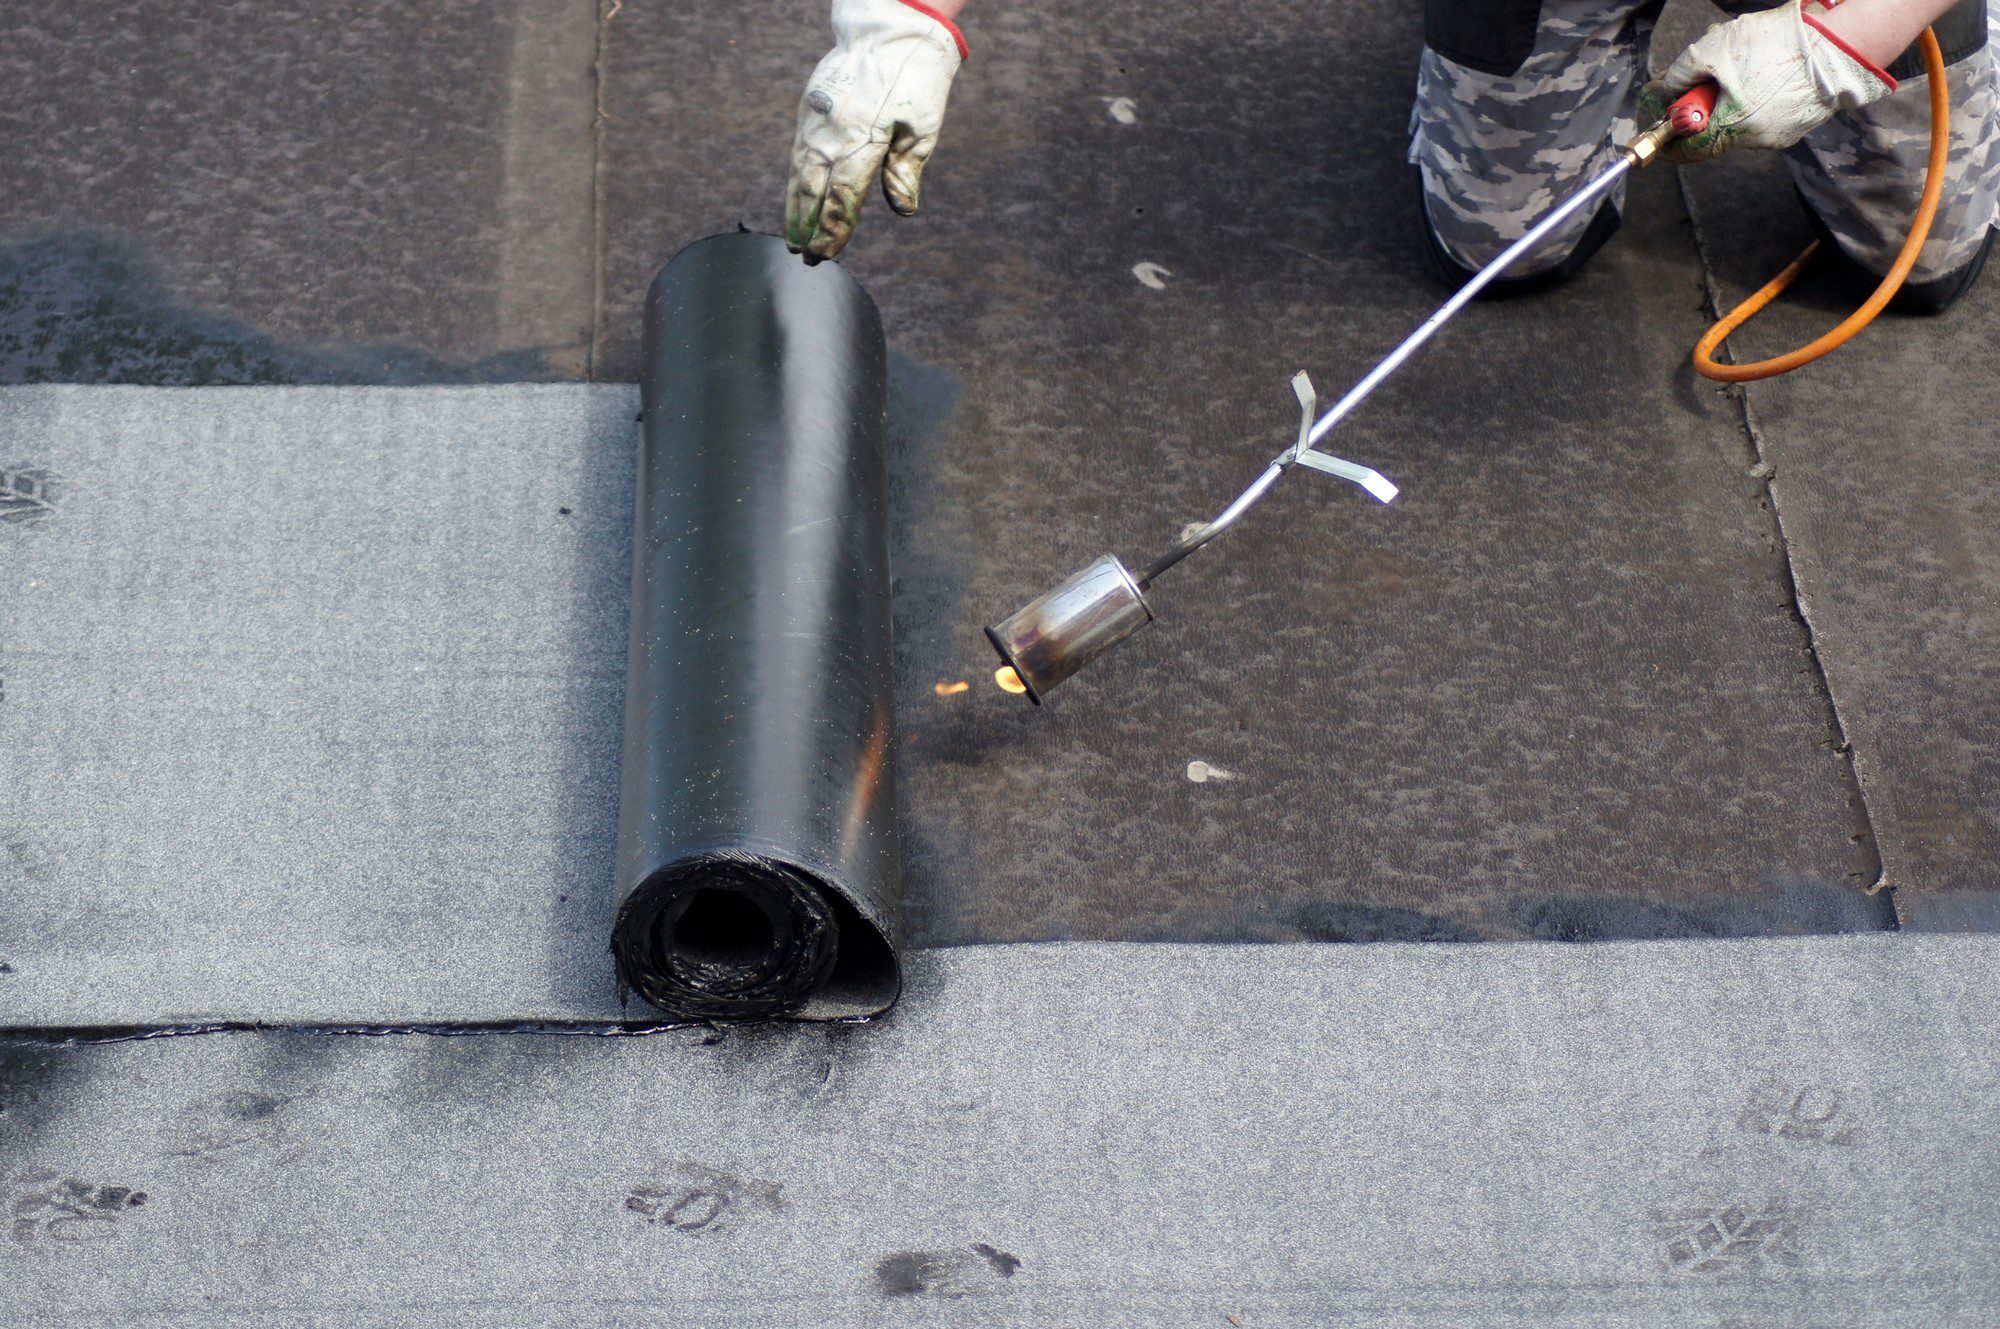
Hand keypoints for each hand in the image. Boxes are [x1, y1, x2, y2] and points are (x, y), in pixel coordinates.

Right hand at [785, 0, 967, 260]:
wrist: (888, 29)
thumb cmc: (915, 80)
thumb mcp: (923, 127)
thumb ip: (906, 170)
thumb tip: (903, 210)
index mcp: (865, 140)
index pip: (844, 197)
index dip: (833, 230)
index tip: (826, 254)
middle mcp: (833, 133)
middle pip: (814, 192)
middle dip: (808, 228)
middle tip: (804, 258)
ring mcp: (816, 122)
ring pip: (799, 175)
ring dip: (794, 210)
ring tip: (792, 239)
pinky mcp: (809, 111)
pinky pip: (797, 155)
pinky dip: (793, 182)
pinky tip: (793, 201)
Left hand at [1641, 0, 1896, 162]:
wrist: (1843, 44)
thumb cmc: (1776, 44)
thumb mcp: (1714, 50)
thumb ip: (1679, 75)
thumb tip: (1659, 93)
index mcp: (1733, 129)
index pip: (1688, 149)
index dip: (1667, 139)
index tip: (1654, 128)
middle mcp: (1756, 140)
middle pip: (1711, 133)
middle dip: (1698, 110)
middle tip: (1693, 85)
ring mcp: (1778, 134)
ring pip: (1737, 121)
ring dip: (1726, 99)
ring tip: (1735, 66)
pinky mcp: (1796, 122)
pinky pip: (1761, 114)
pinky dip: (1750, 96)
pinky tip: (1759, 70)